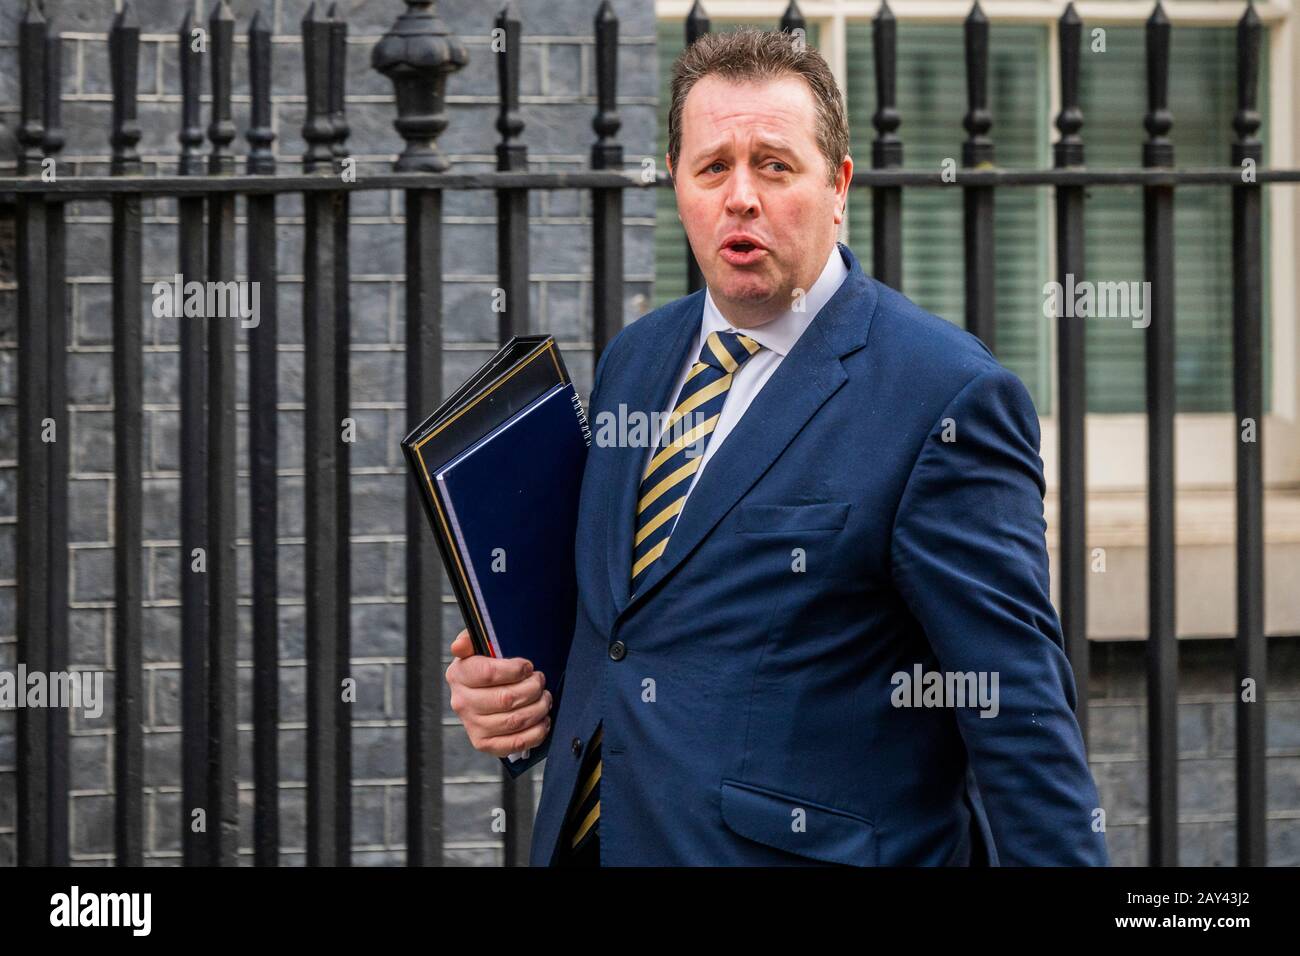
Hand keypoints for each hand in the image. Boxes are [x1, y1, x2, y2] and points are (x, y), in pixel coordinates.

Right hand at [446, 627, 553, 757]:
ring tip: (544, 697)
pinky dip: (536, 732)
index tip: (528, 666)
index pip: (488, 673)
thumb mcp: (479, 645)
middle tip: (540, 681)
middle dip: (532, 689)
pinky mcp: (485, 744)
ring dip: (538, 708)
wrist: (483, 691)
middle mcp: (462, 702)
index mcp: (459, 675)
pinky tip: (542, 719)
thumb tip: (459, 646)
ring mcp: (473, 726)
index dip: (515, 670)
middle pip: (505, 699)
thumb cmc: (487, 665)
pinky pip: (515, 743)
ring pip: (514, 721)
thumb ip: (472, 638)